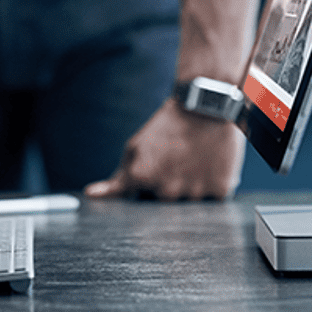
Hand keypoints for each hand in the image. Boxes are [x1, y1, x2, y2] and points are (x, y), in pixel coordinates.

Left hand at [84, 98, 245, 200]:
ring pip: (190, 205)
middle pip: (164, 205)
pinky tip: (210, 165)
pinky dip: (211, 186)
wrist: (205, 105)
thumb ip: (117, 180)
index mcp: (141, 178)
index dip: (146, 186)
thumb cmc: (168, 126)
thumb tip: (91, 196)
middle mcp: (167, 192)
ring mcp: (194, 194)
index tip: (155, 170)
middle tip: (176, 161)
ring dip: (191, 189)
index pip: (138, 202)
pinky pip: (213, 200)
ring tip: (194, 161)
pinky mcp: (219, 192)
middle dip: (168, 188)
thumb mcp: (135, 148)